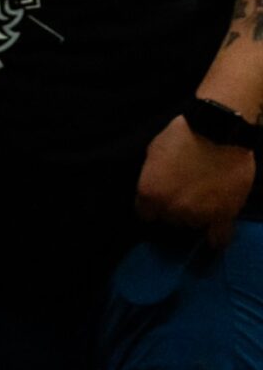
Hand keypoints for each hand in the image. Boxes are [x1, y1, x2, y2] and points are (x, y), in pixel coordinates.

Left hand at [137, 117, 254, 249]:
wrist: (218, 131)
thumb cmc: (181, 136)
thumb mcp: (153, 153)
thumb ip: (152, 175)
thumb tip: (154, 186)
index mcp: (149, 194)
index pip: (145, 214)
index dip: (153, 207)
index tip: (160, 201)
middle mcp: (171, 209)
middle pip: (170, 219)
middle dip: (174, 208)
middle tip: (185, 192)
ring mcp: (198, 214)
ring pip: (192, 223)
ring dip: (195, 215)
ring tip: (203, 198)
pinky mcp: (224, 215)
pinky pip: (219, 237)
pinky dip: (216, 237)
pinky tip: (213, 236)